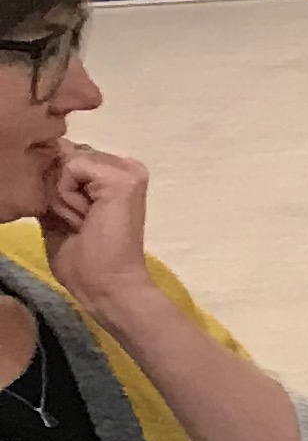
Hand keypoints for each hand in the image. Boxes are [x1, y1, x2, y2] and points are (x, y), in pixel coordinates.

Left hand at [39, 144, 154, 312]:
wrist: (107, 284)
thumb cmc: (85, 259)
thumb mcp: (59, 212)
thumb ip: (54, 185)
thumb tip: (46, 160)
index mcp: (115, 175)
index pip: (69, 158)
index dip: (58, 187)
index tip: (77, 219)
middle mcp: (126, 167)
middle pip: (67, 156)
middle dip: (60, 189)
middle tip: (81, 222)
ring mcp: (128, 171)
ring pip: (68, 161)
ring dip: (63, 194)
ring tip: (84, 221)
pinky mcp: (123, 179)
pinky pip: (72, 167)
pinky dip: (67, 195)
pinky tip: (86, 218)